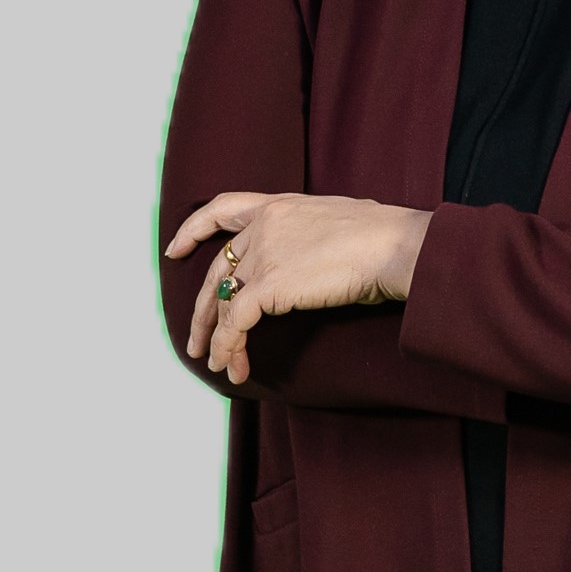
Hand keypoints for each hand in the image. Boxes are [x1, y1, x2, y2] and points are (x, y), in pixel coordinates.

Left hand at [164, 191, 432, 382]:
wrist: (396, 246)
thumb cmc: (384, 237)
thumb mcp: (338, 221)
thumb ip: (312, 235)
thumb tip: (317, 257)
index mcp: (279, 205)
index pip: (221, 208)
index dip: (193, 229)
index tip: (175, 249)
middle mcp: (264, 225)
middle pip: (218, 269)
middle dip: (202, 309)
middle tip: (196, 338)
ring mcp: (264, 254)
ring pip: (222, 300)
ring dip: (215, 337)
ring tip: (214, 362)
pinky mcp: (269, 285)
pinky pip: (236, 322)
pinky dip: (229, 347)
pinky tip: (233, 366)